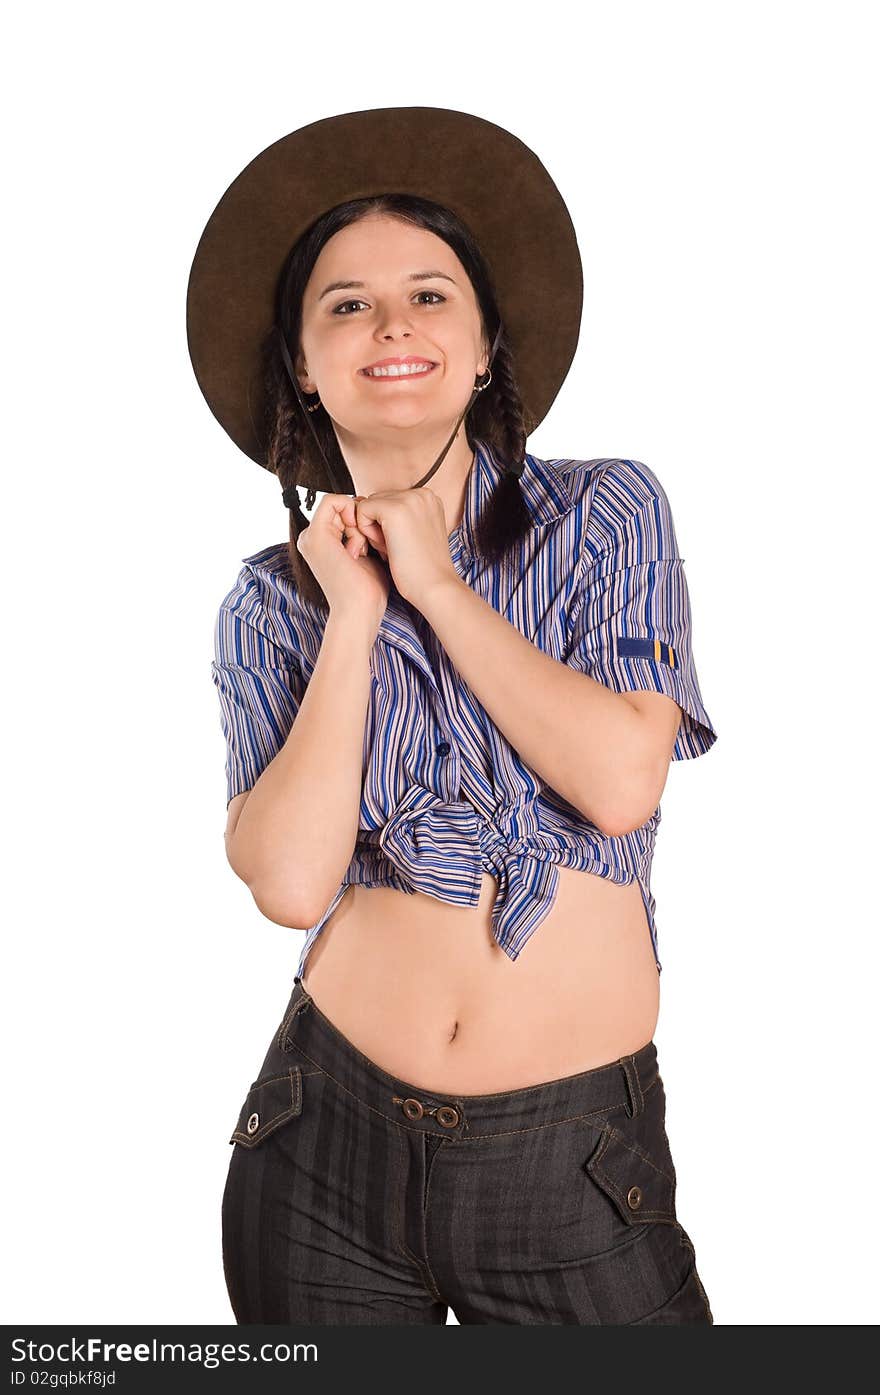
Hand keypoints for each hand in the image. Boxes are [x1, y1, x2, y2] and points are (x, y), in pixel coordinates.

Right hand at [295, 492, 390, 634]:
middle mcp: (311, 538)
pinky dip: (353, 514)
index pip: (344, 512)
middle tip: (367, 548)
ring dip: (359, 522)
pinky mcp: (315, 534)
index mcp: (321, 543)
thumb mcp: (367, 554)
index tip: (372, 543)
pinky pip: (333, 500)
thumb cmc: (369, 591)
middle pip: (343, 508)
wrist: (360, 611)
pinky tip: (359, 542)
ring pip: (340, 504)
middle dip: (362, 521)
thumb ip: (363, 534)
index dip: (363, 519)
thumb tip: (374, 513)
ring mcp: (310, 536)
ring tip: (362, 550)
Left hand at [353, 487, 458, 607]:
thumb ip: (396, 518)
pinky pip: (362, 510)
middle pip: (378, 501)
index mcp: (428, 498)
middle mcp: (422, 493)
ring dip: (373, 529)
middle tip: (397, 549)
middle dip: (378, 526)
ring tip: (394, 549)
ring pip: (369, 505)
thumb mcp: (412, 534)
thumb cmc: (422, 570)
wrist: (436, 587)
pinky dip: (366, 531)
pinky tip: (385, 548)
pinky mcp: (394, 509)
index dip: (387, 526)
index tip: (402, 545)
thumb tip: (362, 503)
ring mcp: (409, 499)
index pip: (389, 501)